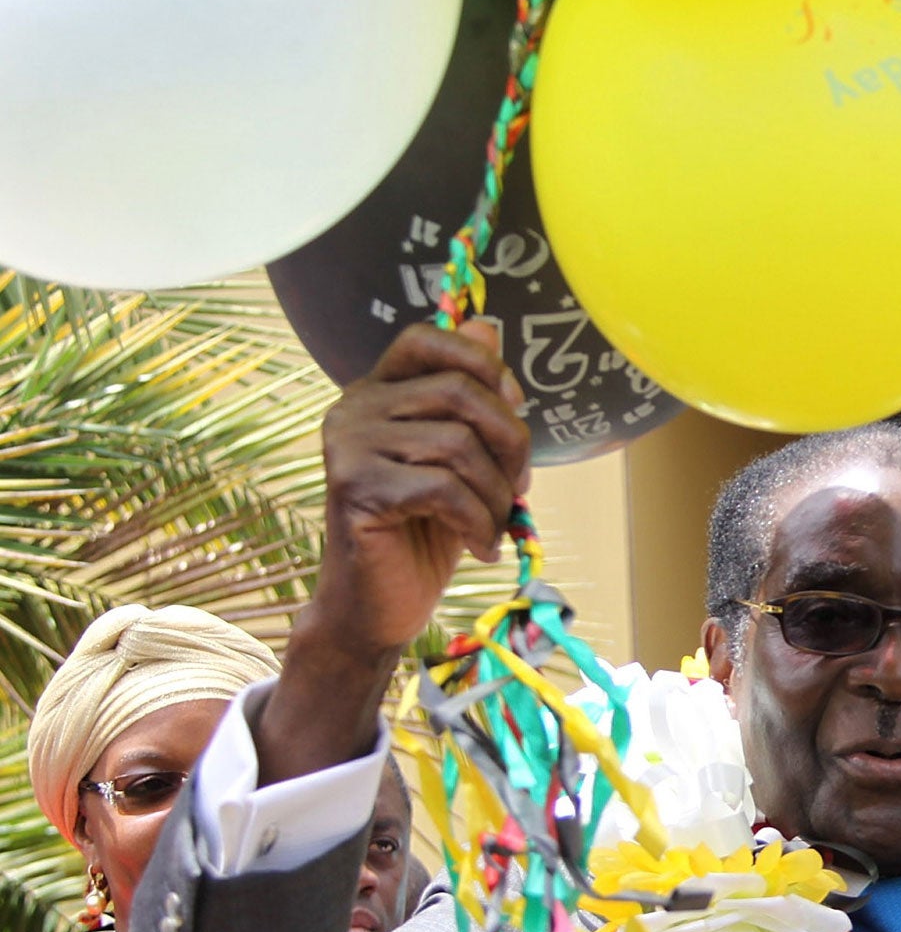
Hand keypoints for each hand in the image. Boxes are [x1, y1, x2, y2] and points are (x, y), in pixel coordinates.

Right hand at [256, 323, 527, 786]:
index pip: (427, 337)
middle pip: (460, 392)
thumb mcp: (461, 463)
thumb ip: (471, 400)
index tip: (516, 404)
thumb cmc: (425, 534)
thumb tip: (487, 323)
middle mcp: (355, 409)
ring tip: (495, 525)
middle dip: (511, 442)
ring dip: (497, 492)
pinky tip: (480, 548)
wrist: (379, 608)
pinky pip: (443, 488)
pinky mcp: (356, 489)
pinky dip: (478, 522)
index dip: (482, 362)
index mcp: (379, 392)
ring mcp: (349, 448)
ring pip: (457, 444)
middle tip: (519, 488)